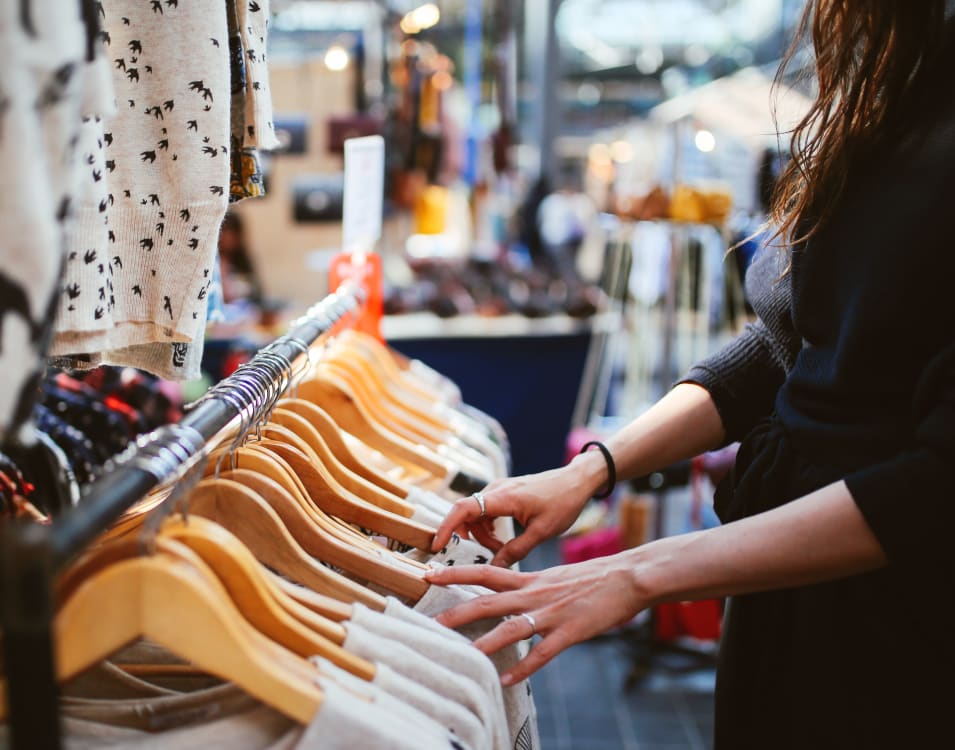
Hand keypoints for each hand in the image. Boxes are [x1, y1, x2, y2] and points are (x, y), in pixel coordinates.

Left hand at [424, 553, 650, 684]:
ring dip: (486, 642)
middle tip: (430, 621)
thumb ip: (530, 585)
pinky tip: (508, 680)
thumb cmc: (592, 577)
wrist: (628, 576)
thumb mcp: (554, 576)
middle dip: (457, 611)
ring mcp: (552, 613)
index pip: (484, 571)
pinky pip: (543, 653)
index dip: (455, 572)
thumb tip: (508, 594)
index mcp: (530, 578)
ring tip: (464, 655)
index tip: (429, 573)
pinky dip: (525, 667)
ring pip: (512, 627)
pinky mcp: (571, 632)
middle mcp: (535, 593)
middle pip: (488, 600)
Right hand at [431, 461, 600, 566]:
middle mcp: (496, 489)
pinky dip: (487, 527)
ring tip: (501, 548)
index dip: (447, 527)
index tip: (437, 546)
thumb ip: (515, 551)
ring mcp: (499, 489)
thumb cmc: (563, 502)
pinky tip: (503, 540)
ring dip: (481, 534)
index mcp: (504, 497)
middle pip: (466, 514)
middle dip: (468, 536)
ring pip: (475, 514)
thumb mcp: (541, 532)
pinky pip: (485, 510)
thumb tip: (494, 568)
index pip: (464, 509)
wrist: (577, 481)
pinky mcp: (504, 492)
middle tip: (484, 554)